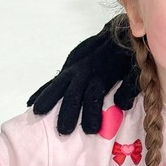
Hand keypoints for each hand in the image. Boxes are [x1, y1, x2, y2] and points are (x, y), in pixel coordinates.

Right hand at [27, 13, 140, 134]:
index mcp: (102, 74)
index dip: (91, 112)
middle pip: (73, 93)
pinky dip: (42, 91)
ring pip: (59, 85)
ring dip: (48, 99)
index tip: (90, 130)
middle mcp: (85, 71)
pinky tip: (31, 103)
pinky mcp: (69, 66)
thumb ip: (129, 87)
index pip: (94, 95)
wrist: (119, 33)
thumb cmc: (128, 57)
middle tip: (63, 131)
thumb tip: (122, 105)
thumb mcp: (134, 71)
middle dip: (67, 112)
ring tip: (37, 113)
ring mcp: (74, 68)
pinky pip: (54, 81)